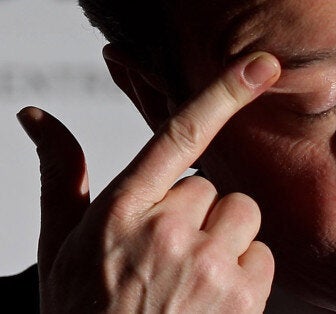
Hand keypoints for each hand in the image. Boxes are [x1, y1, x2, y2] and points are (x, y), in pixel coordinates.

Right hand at [17, 52, 279, 312]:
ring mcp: (207, 266)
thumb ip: (60, 176)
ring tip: (191, 276)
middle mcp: (167, 232)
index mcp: (122, 210)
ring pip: (243, 218)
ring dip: (225, 241)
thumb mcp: (60, 244)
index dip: (223, 93)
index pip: (179, 135)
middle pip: (214, 188)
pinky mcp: (242, 298)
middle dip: (198, 215)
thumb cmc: (83, 310)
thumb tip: (36, 117)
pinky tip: (211, 300)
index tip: (259, 66)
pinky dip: (245, 275)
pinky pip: (262, 257)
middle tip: (170, 252)